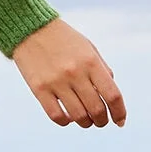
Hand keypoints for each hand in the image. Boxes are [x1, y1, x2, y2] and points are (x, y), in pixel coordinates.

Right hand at [12, 19, 126, 129]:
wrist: (30, 28)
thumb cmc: (63, 39)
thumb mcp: (88, 48)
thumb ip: (102, 70)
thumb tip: (111, 98)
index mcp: (91, 62)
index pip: (112, 95)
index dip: (120, 112)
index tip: (120, 121)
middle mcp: (75, 73)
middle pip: (97, 110)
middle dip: (102, 121)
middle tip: (100, 121)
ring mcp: (56, 82)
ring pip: (78, 116)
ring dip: (86, 123)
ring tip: (86, 121)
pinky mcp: (39, 89)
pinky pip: (56, 116)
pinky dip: (65, 121)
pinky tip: (68, 118)